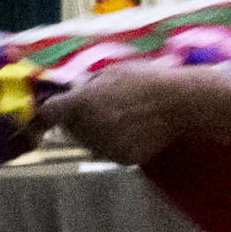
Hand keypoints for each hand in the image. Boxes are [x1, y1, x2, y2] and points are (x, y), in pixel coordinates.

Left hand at [47, 63, 191, 163]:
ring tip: (119, 121)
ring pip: (87, 143)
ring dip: (95, 134)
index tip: (61, 107)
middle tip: (100, 110)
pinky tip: (132, 132)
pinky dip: (115, 144)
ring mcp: (104, 146)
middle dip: (77, 120)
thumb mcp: (111, 72)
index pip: (49, 112)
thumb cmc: (147, 80)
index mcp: (80, 103)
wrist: (181, 103)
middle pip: (68, 129)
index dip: (54, 108)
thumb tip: (75, 92)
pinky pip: (108, 152)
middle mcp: (87, 127)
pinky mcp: (122, 159)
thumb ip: (87, 86)